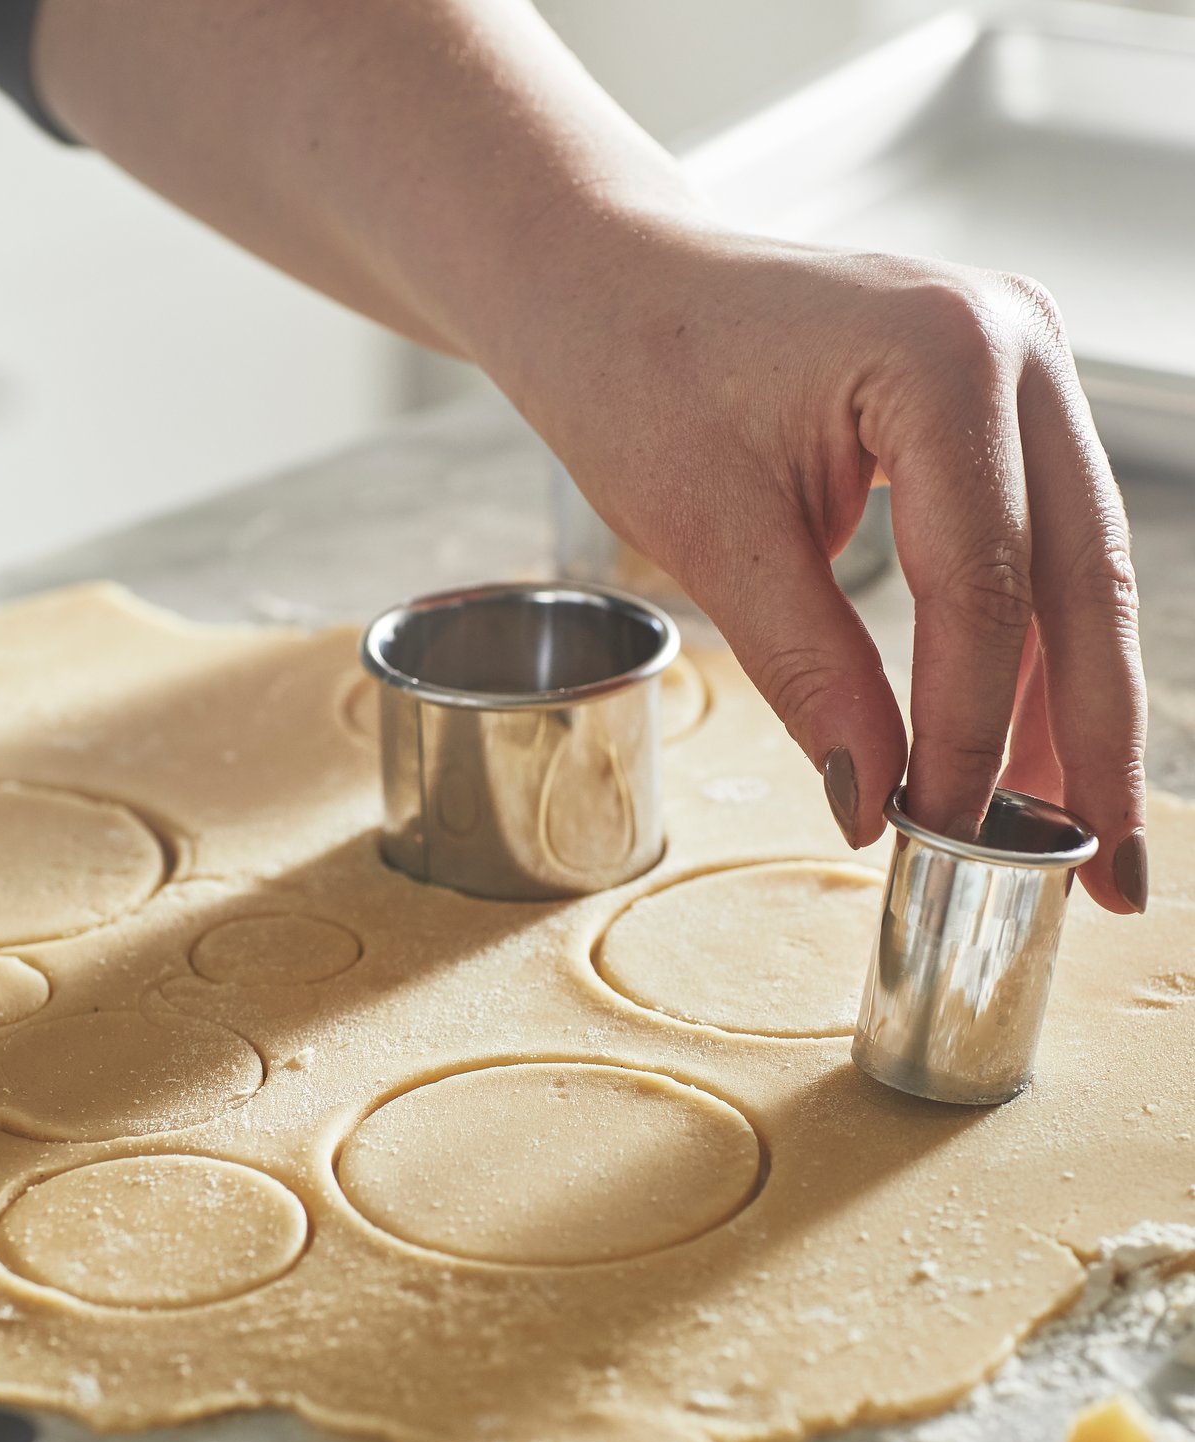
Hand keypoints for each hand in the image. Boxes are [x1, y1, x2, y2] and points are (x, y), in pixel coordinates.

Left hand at [515, 220, 1146, 912]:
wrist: (613, 284)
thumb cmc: (640, 372)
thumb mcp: (715, 534)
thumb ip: (809, 669)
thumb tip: (870, 802)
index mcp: (946, 355)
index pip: (988, 587)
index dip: (973, 730)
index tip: (945, 832)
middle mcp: (1017, 345)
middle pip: (1083, 581)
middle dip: (1093, 740)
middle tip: (1109, 875)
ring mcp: (1024, 368)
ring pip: (1080, 572)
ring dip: (1073, 708)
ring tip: (1072, 834)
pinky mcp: (1003, 407)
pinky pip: (1036, 548)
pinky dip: (1028, 652)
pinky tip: (1023, 748)